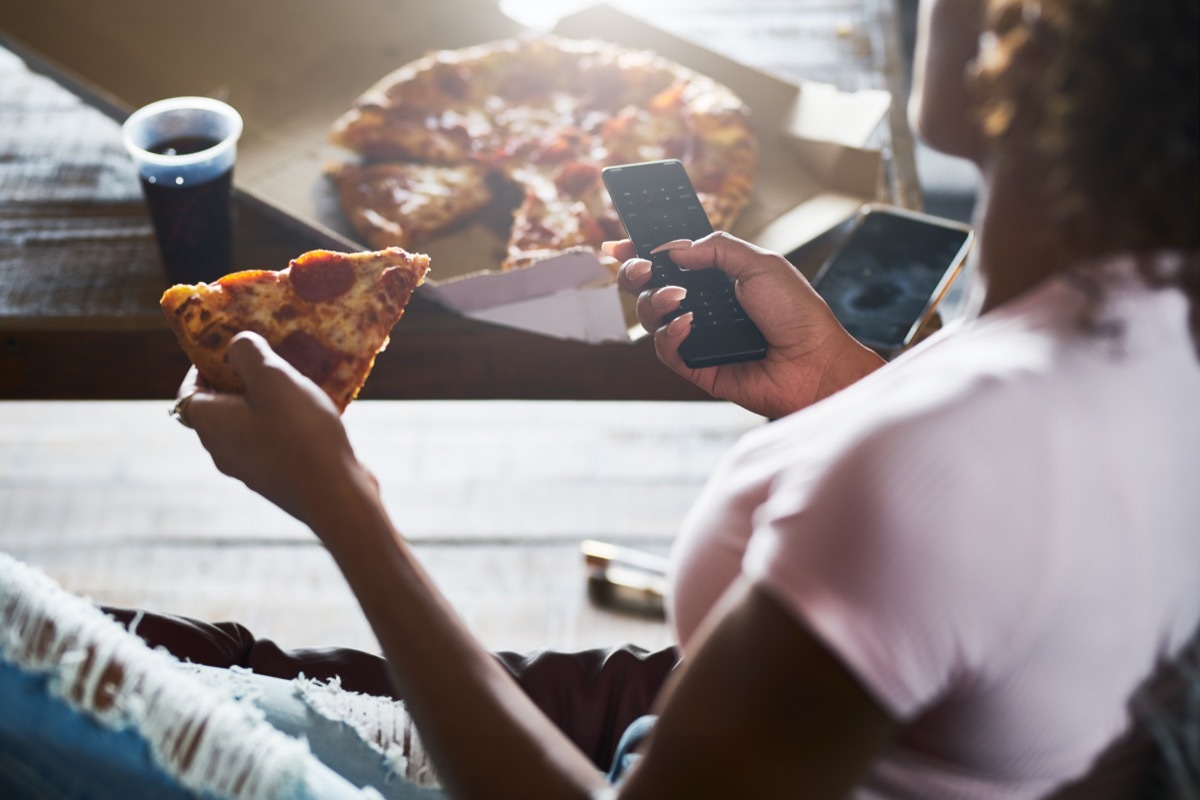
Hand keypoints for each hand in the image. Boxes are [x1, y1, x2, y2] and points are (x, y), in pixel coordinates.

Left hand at [174, 332, 376, 530]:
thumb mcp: (274, 378)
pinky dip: (282, 425)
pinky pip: (271, 443)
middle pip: (218, 409)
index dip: (200, 369)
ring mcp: (250, 469)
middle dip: (237, 382)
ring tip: (294, 385)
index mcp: (211, 423)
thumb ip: (249, 353)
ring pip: (246, 426)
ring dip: (263, 404)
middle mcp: (223, 450)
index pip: (187, 393)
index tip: (226, 350)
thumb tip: (236, 345)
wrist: (336, 496)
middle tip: (267, 361)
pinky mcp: (277, 479)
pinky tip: (311, 416)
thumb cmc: (301, 433)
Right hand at [608, 232, 883, 417]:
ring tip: (678, 297)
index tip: (621, 241)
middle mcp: (702, 305)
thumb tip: (674, 248)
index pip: (670, 260)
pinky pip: (665, 349)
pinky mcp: (696, 366)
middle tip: (642, 267)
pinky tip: (687, 324)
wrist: (815, 362)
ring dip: (654, 301)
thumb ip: (716, 249)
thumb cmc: (798, 313)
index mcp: (716, 277)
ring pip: (651, 316)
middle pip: (649, 286)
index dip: (642, 250)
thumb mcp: (760, 264)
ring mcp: (697, 335)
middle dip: (636, 272)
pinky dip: (670, 334)